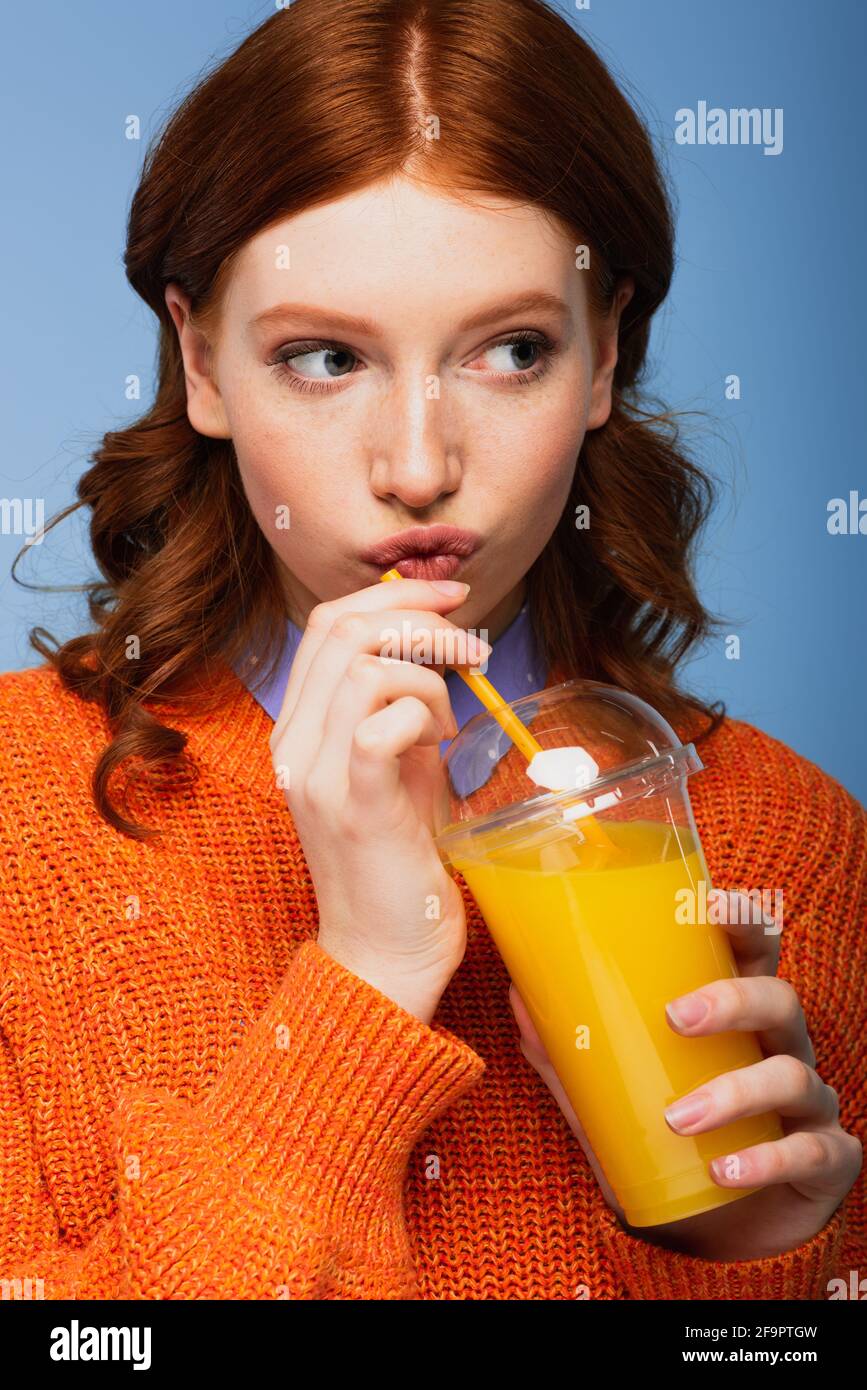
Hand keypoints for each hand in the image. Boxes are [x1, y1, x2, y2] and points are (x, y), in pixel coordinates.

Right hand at [270, 576, 490, 1025]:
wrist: (384, 954)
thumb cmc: (398, 863)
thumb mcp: (400, 770)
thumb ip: (405, 711)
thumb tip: (444, 654)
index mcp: (300, 729)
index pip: (328, 624)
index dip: (393, 596)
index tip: (451, 598)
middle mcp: (295, 744)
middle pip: (344, 630)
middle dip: (422, 619)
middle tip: (471, 645)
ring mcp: (316, 775)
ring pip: (365, 668)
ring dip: (427, 678)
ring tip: (448, 725)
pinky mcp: (353, 805)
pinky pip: (380, 724)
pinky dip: (421, 717)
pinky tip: (438, 746)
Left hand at [510, 889, 862, 1259]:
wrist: (715, 1231)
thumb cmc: (668, 1141)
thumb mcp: (612, 1098)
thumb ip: (571, 1055)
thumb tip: (517, 996)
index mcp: (738, 1014)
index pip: (754, 950)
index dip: (743, 919)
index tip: (709, 905)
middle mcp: (780, 1047)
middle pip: (780, 998)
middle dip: (733, 999)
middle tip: (675, 1017)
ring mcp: (809, 1104)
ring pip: (793, 1076)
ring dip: (734, 1093)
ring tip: (677, 1118)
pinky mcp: (825, 1160)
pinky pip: (813, 1151)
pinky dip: (768, 1161)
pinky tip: (726, 1171)